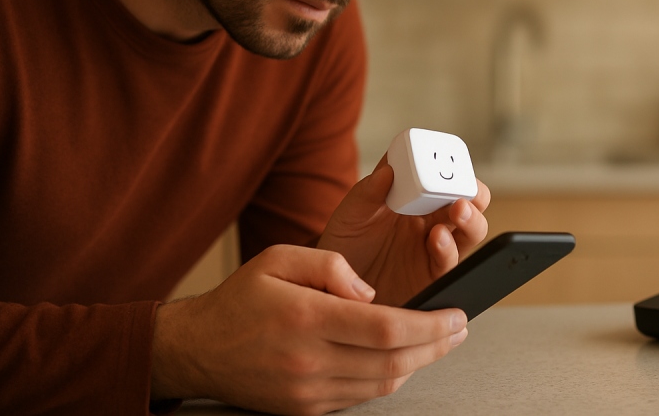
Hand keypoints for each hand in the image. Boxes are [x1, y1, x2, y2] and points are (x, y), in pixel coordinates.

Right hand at [151, 245, 467, 415]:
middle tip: (459, 328)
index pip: (386, 328)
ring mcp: (308, 391)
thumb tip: (369, 290)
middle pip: (393, 362)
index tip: (455, 315)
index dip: (430, 325)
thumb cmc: (240, 300)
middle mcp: (309, 360)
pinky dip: (388, 377)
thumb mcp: (279, 258)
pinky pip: (362, 396)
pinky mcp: (307, 408)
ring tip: (437, 340)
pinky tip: (400, 357)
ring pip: (382, 384)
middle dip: (436, 345)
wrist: (198, 350)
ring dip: (418, 363)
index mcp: (305, 318)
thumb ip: (331, 265)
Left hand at [317, 157, 490, 304]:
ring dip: (472, 218)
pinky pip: (450, 262)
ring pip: (470, 230)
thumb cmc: (346, 243)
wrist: (336, 284)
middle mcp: (431, 220)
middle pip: (470, 201)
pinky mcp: (431, 275)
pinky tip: (437, 239)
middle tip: (464, 190)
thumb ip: (369, 191)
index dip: (454, 167)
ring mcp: (434, 247)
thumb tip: (388, 169)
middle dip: (475, 192)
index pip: (445, 176)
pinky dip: (449, 249)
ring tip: (458, 210)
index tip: (450, 161)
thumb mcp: (351, 213)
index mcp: (416, 197)